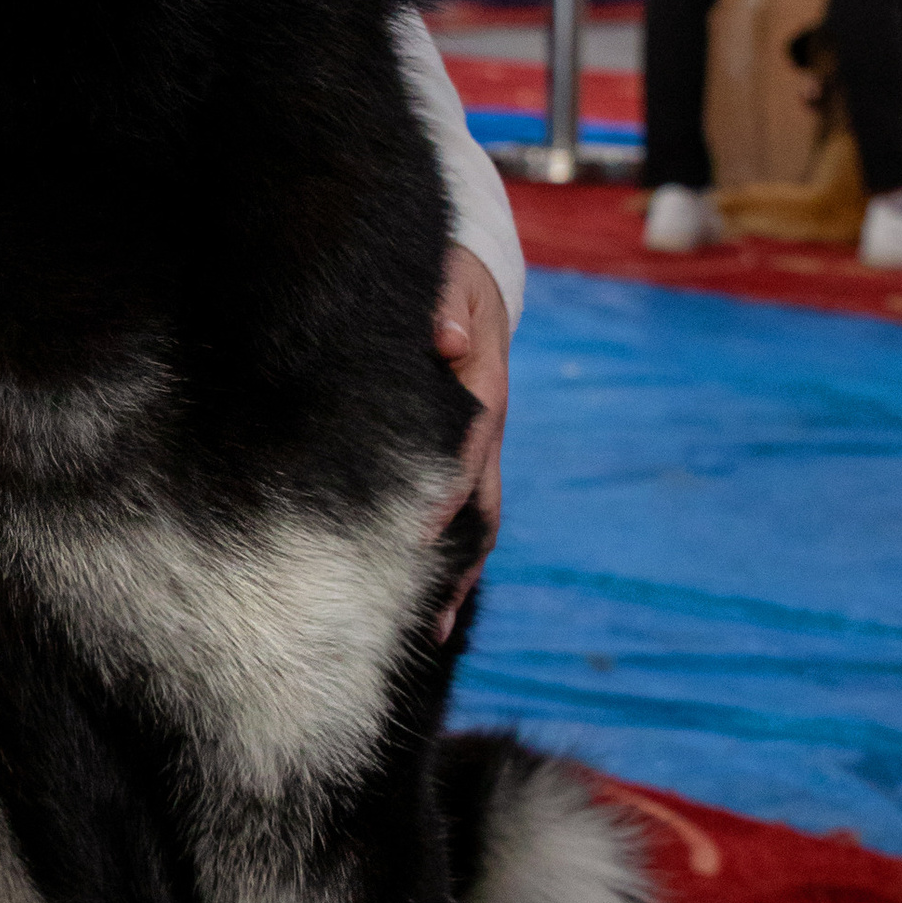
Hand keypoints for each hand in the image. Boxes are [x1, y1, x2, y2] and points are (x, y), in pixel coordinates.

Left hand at [430, 245, 508, 641]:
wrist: (473, 274)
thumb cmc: (452, 275)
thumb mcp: (451, 275)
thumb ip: (445, 303)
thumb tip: (445, 340)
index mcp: (484, 391)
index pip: (464, 456)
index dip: (442, 499)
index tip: (414, 537)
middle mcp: (487, 429)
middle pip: (481, 507)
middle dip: (458, 563)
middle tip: (433, 618)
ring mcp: (479, 446)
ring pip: (478, 519)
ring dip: (460, 573)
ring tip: (436, 628)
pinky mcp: (464, 452)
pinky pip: (463, 509)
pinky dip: (450, 551)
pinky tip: (427, 590)